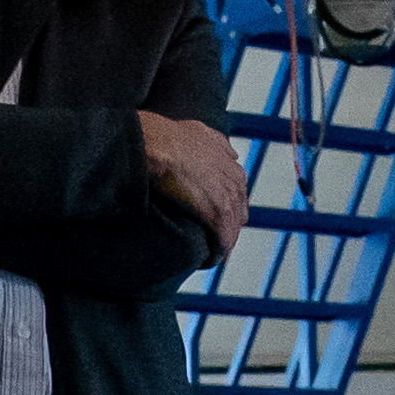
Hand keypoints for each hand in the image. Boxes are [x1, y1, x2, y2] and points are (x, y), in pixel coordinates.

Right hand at [139, 112, 246, 259]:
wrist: (157, 145)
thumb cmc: (169, 137)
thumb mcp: (200, 132)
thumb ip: (216, 143)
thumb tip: (229, 152)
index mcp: (232, 166)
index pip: (236, 196)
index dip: (224, 209)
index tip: (210, 219)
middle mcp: (236, 183)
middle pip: (237, 215)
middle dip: (225, 228)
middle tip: (208, 240)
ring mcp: (229, 200)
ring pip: (231, 232)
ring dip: (219, 244)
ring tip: (206, 257)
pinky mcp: (218, 216)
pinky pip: (222, 243)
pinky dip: (214, 254)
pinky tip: (205, 262)